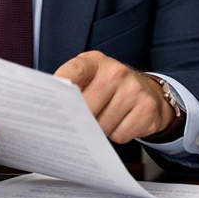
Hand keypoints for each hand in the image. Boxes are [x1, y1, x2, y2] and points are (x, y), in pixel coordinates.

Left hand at [54, 51, 174, 143]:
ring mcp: (134, 88)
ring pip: (103, 125)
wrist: (147, 91)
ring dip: (101, 129)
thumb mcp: (90, 78)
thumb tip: (51, 112)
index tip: (51, 97)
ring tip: (106, 117)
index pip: (74, 71)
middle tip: (83, 119)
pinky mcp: (147, 107)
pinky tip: (121, 122)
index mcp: (95, 62)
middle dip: (81, 119)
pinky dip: (117, 134)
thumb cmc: (108, 88)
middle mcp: (116, 71)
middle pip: (87, 107)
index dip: (61, 84)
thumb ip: (72, 88)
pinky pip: (120, 134)